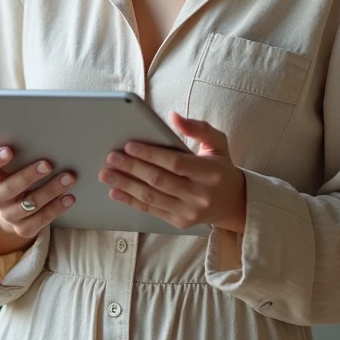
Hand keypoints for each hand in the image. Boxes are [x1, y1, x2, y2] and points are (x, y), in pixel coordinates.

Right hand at [0, 146, 75, 253]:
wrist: (13, 209)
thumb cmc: (15, 177)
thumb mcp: (11, 167)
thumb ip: (19, 155)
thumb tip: (41, 137)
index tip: (8, 151)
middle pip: (9, 188)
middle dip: (29, 176)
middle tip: (47, 164)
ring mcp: (9, 215)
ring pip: (29, 204)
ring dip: (51, 190)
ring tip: (69, 178)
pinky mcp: (23, 228)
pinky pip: (41, 219)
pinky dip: (57, 207)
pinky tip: (69, 197)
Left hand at [99, 112, 245, 232]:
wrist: (233, 202)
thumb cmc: (220, 167)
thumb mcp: (218, 143)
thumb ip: (198, 128)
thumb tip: (174, 117)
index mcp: (210, 172)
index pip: (175, 163)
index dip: (150, 154)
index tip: (129, 145)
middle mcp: (200, 194)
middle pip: (159, 180)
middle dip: (132, 167)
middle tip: (111, 157)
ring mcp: (189, 211)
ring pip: (152, 196)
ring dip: (125, 185)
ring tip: (107, 174)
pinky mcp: (179, 222)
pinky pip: (151, 210)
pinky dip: (131, 201)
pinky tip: (116, 192)